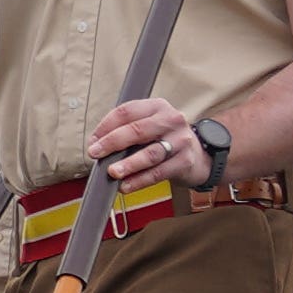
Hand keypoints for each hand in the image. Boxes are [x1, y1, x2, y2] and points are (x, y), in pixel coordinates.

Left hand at [88, 93, 205, 193]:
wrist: (199, 156)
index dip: (106, 126)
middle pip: (138, 130)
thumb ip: (124, 131)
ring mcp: (181, 140)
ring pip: (150, 153)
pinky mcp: (185, 161)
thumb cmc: (164, 139)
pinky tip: (126, 185)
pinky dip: (140, 180)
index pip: (127, 111)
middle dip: (112, 143)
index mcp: (157, 106)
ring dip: (128, 164)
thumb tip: (96, 145)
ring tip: (112, 172)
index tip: (93, 141)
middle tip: (95, 154)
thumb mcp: (147, 127)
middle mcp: (171, 120)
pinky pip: (159, 172)